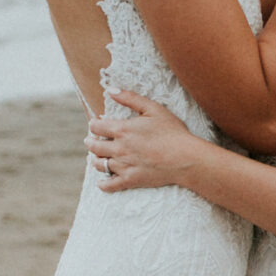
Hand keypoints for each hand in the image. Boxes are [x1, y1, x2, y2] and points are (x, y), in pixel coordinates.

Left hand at [87, 91, 202, 191]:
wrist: (185, 158)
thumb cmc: (172, 131)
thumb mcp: (153, 108)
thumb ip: (130, 98)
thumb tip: (111, 90)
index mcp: (122, 130)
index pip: (96, 127)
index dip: (94, 125)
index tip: (96, 124)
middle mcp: (119, 148)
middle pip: (94, 146)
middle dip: (90, 142)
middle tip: (91, 141)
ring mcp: (123, 166)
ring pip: (99, 165)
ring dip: (96, 160)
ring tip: (99, 157)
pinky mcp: (131, 180)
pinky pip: (109, 185)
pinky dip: (103, 184)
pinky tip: (102, 182)